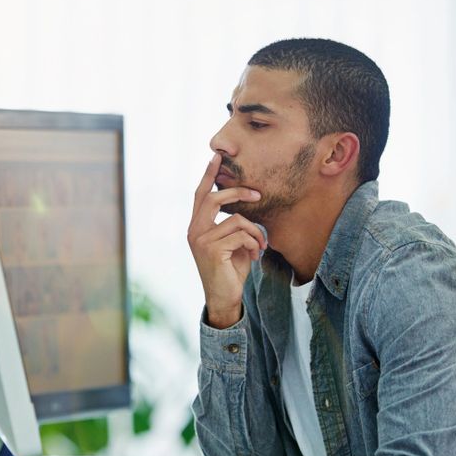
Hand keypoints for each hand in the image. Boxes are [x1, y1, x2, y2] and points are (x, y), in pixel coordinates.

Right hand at [188, 153, 265, 327]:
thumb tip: (245, 206)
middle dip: (238, 193)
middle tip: (257, 194)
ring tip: (261, 245)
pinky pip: (240, 234)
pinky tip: (256, 255)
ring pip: (236, 219)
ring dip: (255, 232)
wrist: (225, 298)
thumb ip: (233, 225)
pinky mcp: (211, 250)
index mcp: (197, 226)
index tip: (216, 157)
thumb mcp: (232, 243)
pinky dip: (254, 243)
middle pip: (215, 198)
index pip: (201, 195)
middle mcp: (194, 230)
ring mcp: (201, 240)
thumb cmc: (230, 270)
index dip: (208, 175)